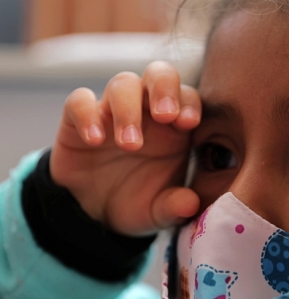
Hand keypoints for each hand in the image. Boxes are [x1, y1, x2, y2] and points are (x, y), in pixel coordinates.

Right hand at [50, 61, 200, 235]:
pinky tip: (95, 141)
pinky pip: (79, 101)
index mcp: (175, 126)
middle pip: (159, 74)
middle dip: (164, 88)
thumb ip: (175, 207)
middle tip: (165, 115)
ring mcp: (113, 111)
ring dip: (128, 108)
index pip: (189, 98)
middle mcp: (147, 110)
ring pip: (123, 83)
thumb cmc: (138, 200)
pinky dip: (87, 114)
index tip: (189, 123)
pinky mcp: (78, 119)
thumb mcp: (159, 211)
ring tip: (130, 144)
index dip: (190, 104)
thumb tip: (190, 205)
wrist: (94, 213)